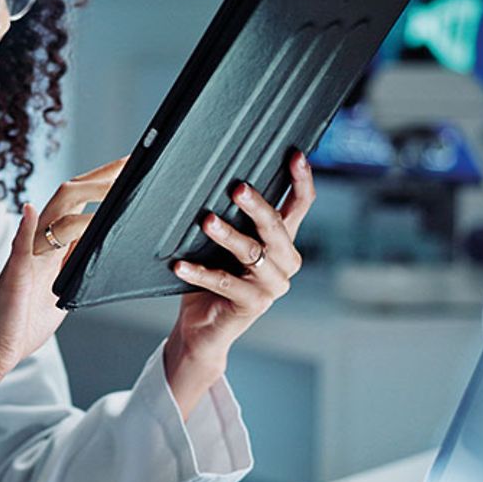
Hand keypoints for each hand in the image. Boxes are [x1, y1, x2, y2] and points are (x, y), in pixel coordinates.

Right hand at [0, 156, 126, 376]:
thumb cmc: (24, 321)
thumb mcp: (63, 289)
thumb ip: (77, 266)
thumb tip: (101, 247)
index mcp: (52, 246)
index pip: (79, 205)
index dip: (102, 185)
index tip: (128, 170)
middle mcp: (38, 244)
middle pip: (68, 198)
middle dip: (99, 178)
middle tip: (129, 162)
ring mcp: (25, 256)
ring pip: (51, 215)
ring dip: (80, 196)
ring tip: (108, 184)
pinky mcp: (13, 275)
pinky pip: (19, 247)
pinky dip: (25, 227)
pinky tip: (32, 210)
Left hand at [165, 150, 315, 415]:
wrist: (203, 327)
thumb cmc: (213, 274)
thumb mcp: (225, 242)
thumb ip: (232, 216)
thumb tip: (217, 176)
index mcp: (283, 241)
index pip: (300, 205)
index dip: (302, 180)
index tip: (295, 154)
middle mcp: (284, 262)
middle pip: (276, 228)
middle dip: (257, 207)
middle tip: (237, 189)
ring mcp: (271, 286)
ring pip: (251, 254)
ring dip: (227, 236)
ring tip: (206, 221)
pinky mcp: (252, 305)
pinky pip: (224, 283)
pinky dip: (200, 272)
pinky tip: (180, 264)